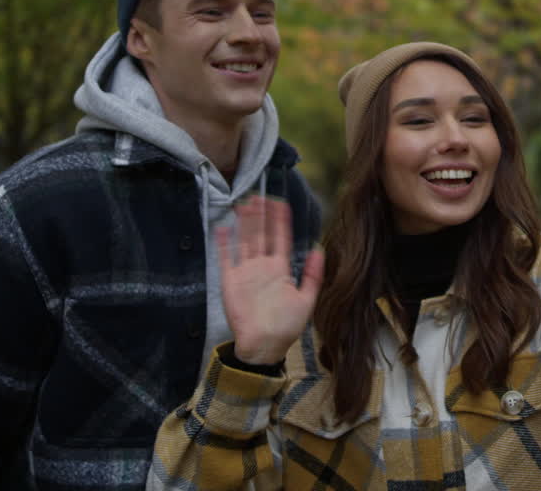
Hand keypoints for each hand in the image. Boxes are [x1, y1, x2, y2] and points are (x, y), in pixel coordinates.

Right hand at [218, 195, 323, 365]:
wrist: (264, 346)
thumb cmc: (286, 326)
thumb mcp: (306, 299)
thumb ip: (312, 275)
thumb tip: (318, 250)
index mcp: (280, 268)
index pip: (280, 238)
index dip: (279, 220)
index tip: (280, 202)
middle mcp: (262, 266)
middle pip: (260, 234)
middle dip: (260, 215)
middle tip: (259, 195)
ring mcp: (245, 272)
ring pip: (244, 241)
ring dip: (244, 223)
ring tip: (244, 203)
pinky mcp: (230, 281)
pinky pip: (226, 258)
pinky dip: (224, 243)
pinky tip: (223, 227)